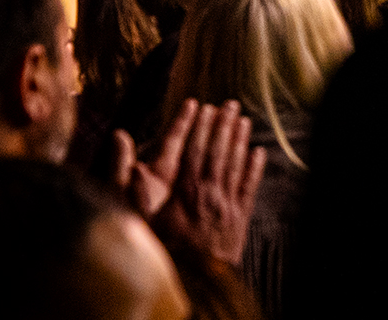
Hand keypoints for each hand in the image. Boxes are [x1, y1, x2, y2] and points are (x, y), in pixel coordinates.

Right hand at [114, 99, 265, 266]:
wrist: (194, 283)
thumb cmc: (163, 252)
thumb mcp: (140, 221)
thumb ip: (131, 187)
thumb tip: (128, 155)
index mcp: (184, 191)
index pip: (193, 150)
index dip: (199, 126)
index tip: (203, 107)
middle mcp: (208, 193)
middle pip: (218, 151)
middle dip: (223, 125)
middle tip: (229, 104)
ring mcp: (226, 205)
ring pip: (235, 165)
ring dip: (240, 140)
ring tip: (244, 119)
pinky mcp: (239, 219)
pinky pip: (250, 187)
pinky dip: (255, 168)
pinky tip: (259, 152)